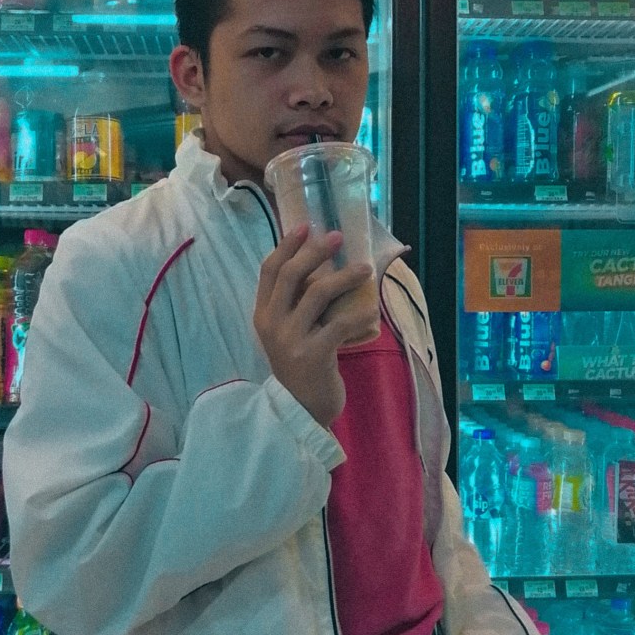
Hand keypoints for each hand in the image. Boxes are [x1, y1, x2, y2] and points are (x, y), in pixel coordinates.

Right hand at [254, 225, 375, 426]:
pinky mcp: (313, 354)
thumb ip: (297, 302)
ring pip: (317, 293)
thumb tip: (322, 263)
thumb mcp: (290, 331)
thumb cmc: (301, 364)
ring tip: (365, 269)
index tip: (305, 226)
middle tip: (338, 237)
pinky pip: (340, 323)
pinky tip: (372, 308)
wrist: (302, 409)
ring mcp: (290, 340)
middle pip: (291, 274)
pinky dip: (359, 313)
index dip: (287, 245)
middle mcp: (272, 324)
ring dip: (344, 276)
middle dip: (315, 251)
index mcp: (262, 314)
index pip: (269, 270)